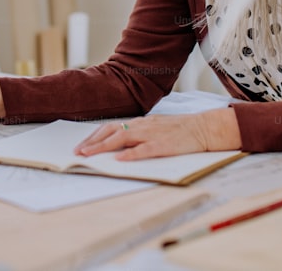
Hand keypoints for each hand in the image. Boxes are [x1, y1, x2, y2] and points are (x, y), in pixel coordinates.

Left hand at [73, 108, 240, 160]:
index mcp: (140, 122)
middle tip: (78, 153)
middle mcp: (142, 125)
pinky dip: (131, 154)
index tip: (81, 145)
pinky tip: (120, 160)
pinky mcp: (164, 145)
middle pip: (111, 130)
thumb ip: (138, 133)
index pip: (111, 126)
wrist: (204, 128)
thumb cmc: (180, 129)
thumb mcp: (155, 127)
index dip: (94, 136)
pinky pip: (145, 149)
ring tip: (90, 155)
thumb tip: (118, 144)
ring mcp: (152, 134)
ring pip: (122, 137)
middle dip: (92, 142)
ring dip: (103, 147)